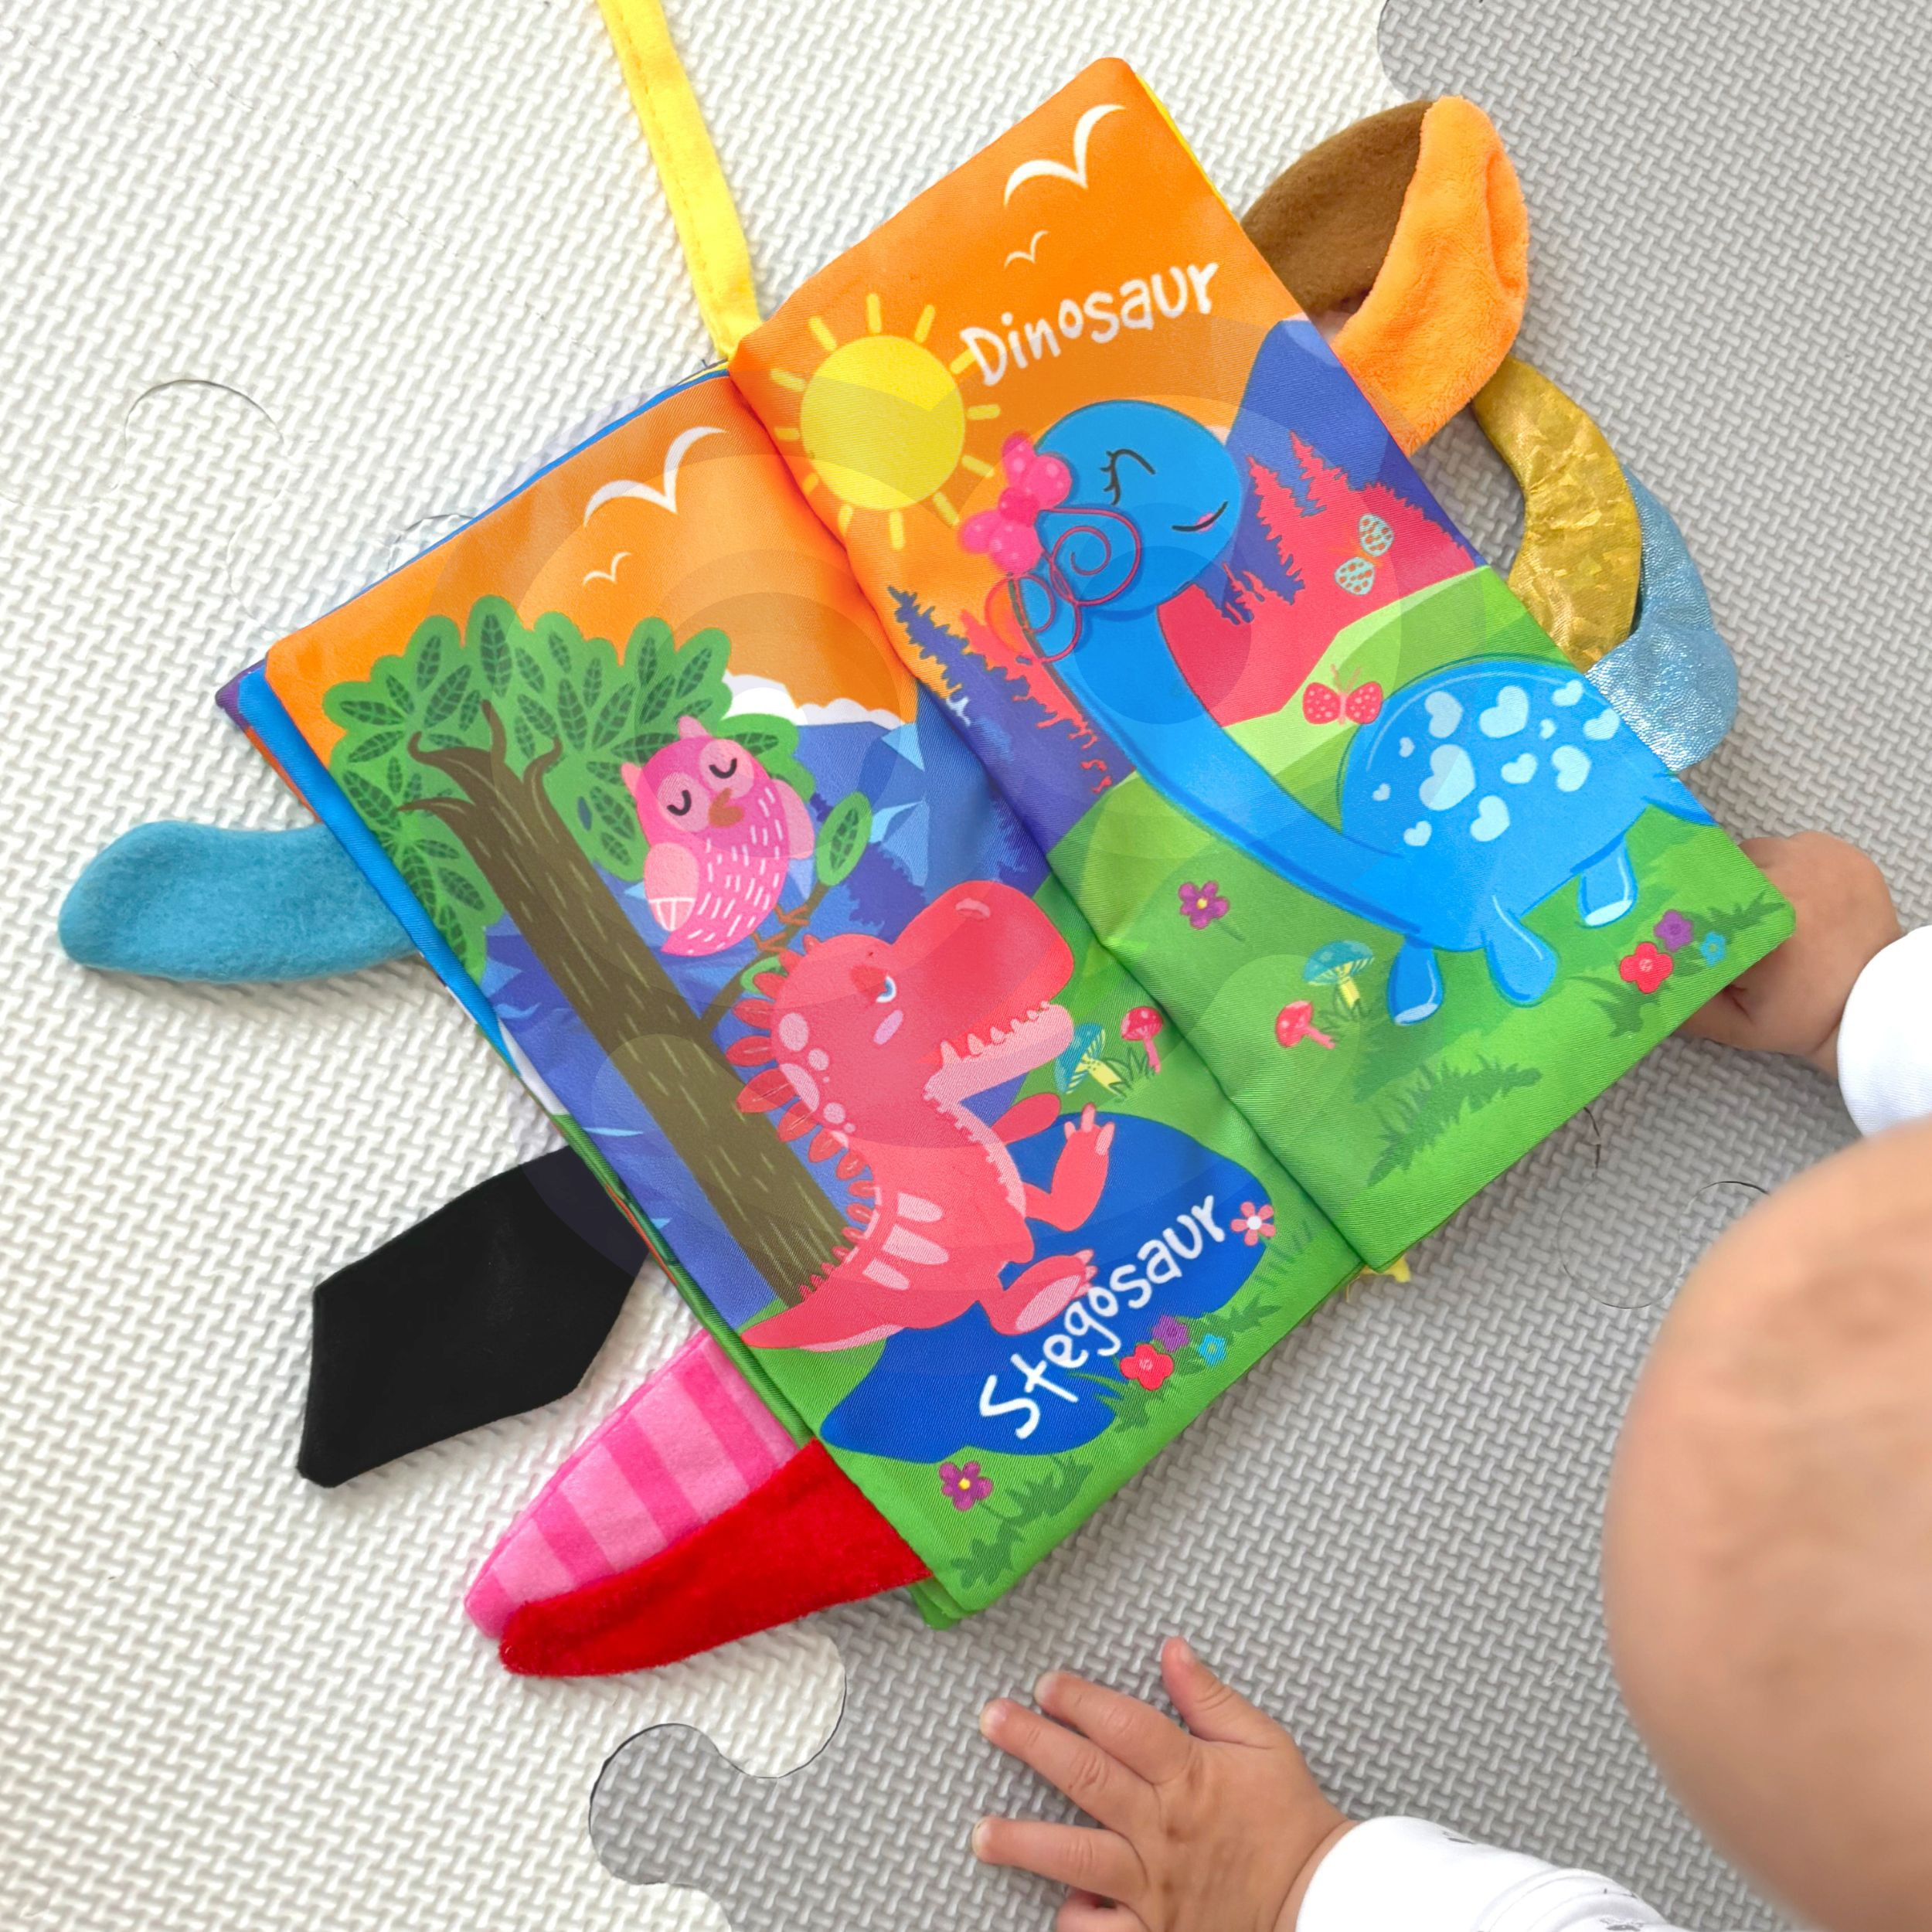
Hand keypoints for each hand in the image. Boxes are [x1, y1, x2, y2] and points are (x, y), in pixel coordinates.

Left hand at [973, 1637, 1352, 1931]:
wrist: (1319, 1900)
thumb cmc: (1288, 1819)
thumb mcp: (1262, 1741)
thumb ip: (1209, 1696)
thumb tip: (1172, 1649)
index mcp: (1190, 1775)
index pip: (1124, 1726)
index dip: (1081, 1701)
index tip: (1046, 1684)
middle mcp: (1164, 1829)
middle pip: (1089, 1778)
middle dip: (1034, 1745)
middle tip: (992, 1720)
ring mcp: (1155, 1885)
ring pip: (1079, 1859)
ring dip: (1025, 1843)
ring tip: (982, 1833)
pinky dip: (1076, 1921)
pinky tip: (1054, 1905)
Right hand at [1682, 833, 1899, 1075]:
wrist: (1875, 1004)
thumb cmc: (1801, 1015)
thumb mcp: (1733, 1022)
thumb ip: (1681, 1001)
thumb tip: (1629, 978)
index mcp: (1765, 918)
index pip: (1695, 894)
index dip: (1678, 909)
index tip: (1672, 928)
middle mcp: (1792, 877)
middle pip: (1721, 869)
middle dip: (1715, 895)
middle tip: (1721, 928)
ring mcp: (1820, 858)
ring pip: (1753, 853)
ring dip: (1747, 878)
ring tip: (1757, 914)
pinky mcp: (1839, 851)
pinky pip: (1789, 847)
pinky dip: (1782, 868)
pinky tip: (1790, 899)